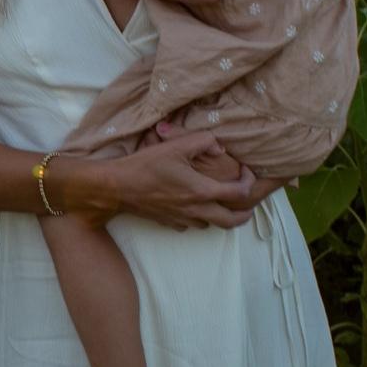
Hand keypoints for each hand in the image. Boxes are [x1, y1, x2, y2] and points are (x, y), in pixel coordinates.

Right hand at [108, 130, 256, 229]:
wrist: (117, 187)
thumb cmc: (146, 165)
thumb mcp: (176, 145)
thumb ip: (204, 141)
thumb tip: (220, 148)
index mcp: (202, 190)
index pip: (239, 193)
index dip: (249, 182)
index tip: (246, 172)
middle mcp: (196, 209)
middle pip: (232, 222)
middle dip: (245, 214)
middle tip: (248, 205)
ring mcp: (182, 219)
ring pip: (211, 225)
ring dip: (221, 216)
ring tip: (220, 203)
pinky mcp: (169, 222)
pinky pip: (191, 225)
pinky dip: (198, 218)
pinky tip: (192, 206)